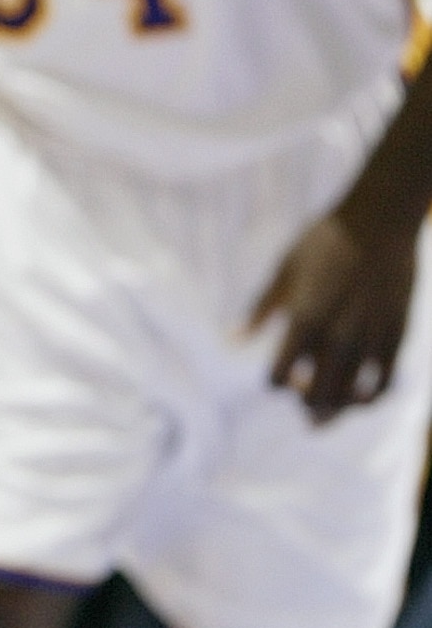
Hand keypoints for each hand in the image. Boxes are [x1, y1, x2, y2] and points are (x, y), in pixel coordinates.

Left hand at [249, 207, 418, 422]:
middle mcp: (336, 337)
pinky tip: (359, 392)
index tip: (282, 372)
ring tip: (330, 401)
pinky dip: (368, 398)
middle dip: (305, 403)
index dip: (277, 383)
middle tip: (305, 391)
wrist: (380, 220)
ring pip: (349, 399)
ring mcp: (369, 340)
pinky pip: (382, 386)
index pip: (279, 379)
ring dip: (336, 407)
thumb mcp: (284, 270)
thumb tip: (232, 341)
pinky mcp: (395, 337)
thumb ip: (260, 310)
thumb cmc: (325, 241)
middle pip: (315, 399)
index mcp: (303, 320)